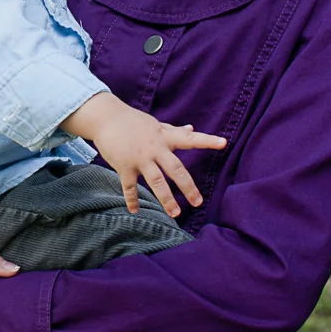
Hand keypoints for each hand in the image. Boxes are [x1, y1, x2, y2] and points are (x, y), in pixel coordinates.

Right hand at [62, 93, 222, 215]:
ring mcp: (139, 158)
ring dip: (166, 199)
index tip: (224, 143)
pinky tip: (135, 211)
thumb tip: (192, 128)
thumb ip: (174, 130)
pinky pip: (129, 187)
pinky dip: (132, 200)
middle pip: (176, 169)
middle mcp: (155, 148)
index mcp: (165, 137)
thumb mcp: (156, 124)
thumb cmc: (133, 121)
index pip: (190, 139)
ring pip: (156, 181)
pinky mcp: (124, 166)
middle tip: (198, 202)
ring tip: (175, 214)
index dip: (207, 141)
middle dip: (188, 187)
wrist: (106, 118)